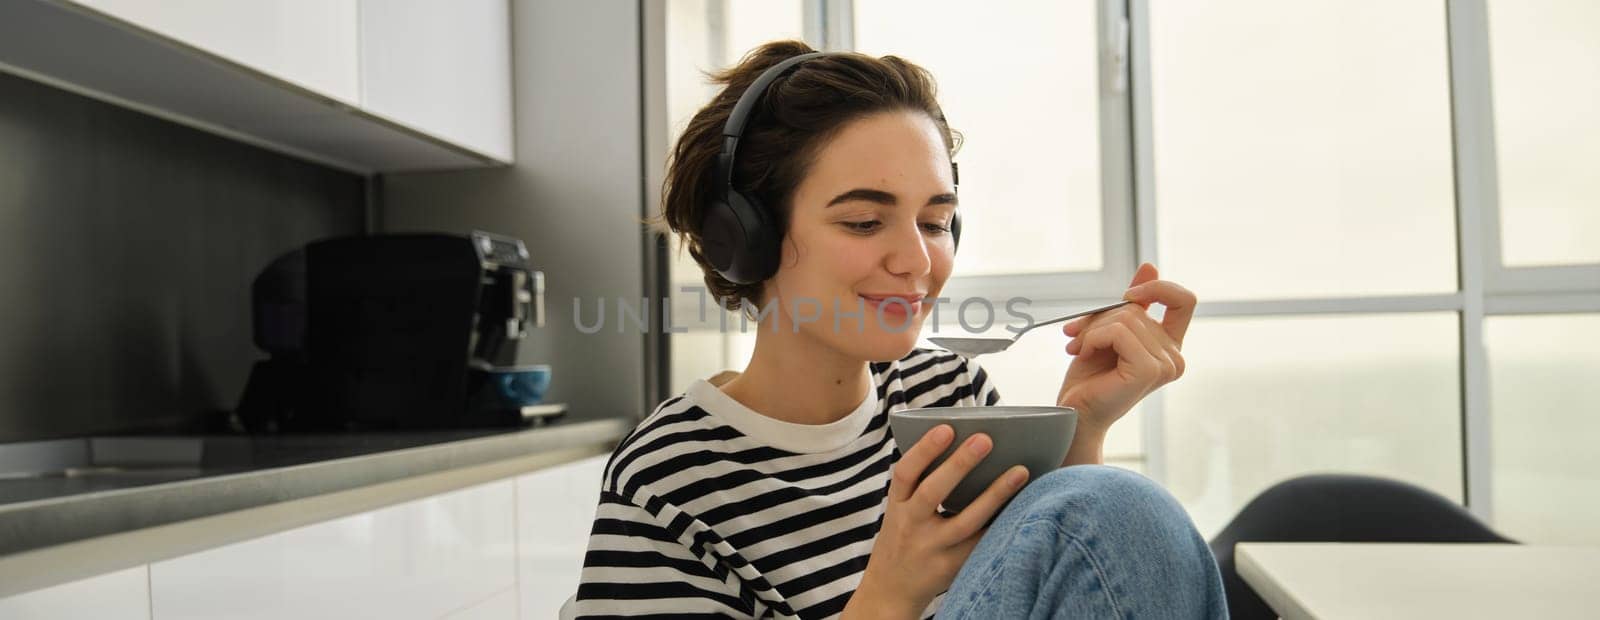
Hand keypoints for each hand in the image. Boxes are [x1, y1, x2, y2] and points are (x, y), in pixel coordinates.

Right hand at [845, 425, 1028, 618]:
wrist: (891, 589)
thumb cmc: (904, 537)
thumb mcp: (901, 511)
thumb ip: (922, 486)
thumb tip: (967, 447)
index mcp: (897, 506)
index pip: (905, 473)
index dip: (924, 450)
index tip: (947, 428)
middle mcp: (911, 526)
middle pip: (933, 493)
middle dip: (959, 465)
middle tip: (985, 439)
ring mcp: (932, 549)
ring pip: (966, 521)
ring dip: (995, 495)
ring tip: (1020, 471)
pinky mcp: (952, 567)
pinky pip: (982, 543)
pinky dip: (1003, 523)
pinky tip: (1024, 506)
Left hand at [1055, 263, 1195, 462]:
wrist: (1074, 413)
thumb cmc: (1089, 378)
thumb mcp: (1108, 330)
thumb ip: (1132, 304)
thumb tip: (1150, 266)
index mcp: (1169, 346)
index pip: (1184, 300)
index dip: (1157, 288)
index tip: (1126, 296)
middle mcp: (1174, 357)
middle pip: (1138, 308)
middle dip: (1099, 318)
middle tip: (1077, 338)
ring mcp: (1165, 365)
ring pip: (1125, 318)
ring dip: (1092, 330)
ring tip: (1081, 350)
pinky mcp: (1149, 370)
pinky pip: (1118, 331)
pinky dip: (1093, 338)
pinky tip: (1085, 355)